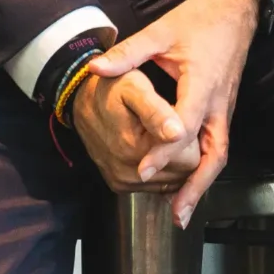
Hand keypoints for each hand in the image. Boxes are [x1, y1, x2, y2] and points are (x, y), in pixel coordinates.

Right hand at [67, 68, 192, 194]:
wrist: (82, 101)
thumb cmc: (112, 89)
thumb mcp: (134, 87)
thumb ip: (157, 112)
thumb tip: (178, 134)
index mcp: (136, 149)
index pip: (191, 160)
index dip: (191, 138)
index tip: (178, 118)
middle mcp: (129, 174)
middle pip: (183, 174)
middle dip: (184, 151)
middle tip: (171, 125)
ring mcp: (123, 182)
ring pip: (172, 182)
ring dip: (173, 161)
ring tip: (160, 135)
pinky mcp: (120, 185)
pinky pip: (156, 185)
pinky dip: (161, 169)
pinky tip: (152, 147)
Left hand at [87, 0, 260, 226]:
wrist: (236, 8)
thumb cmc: (199, 20)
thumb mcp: (160, 31)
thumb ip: (128, 52)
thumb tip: (94, 68)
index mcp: (202, 85)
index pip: (183, 126)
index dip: (162, 151)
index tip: (141, 170)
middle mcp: (218, 104)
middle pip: (213, 155)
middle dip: (194, 185)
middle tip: (175, 214)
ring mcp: (224, 109)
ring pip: (218, 155)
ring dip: (202, 183)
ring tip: (181, 211)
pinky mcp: (223, 110)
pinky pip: (217, 145)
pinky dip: (204, 168)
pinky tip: (188, 183)